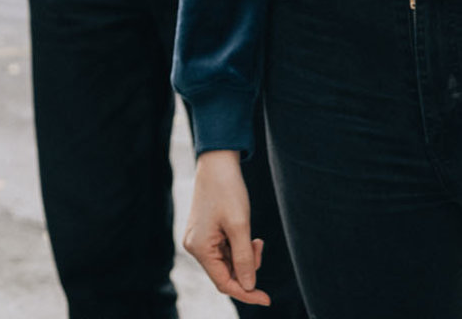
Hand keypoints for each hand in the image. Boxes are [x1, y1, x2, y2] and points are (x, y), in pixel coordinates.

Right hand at [186, 150, 266, 305]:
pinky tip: (248, 235)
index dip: (246, 292)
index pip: (224, 283)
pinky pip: (224, 251)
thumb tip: (249, 286)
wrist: (218, 162)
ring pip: (226, 262)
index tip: (267, 298)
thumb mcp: (240, 226)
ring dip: (244, 256)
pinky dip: (238, 248)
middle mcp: (195, 247)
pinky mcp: (205, 233)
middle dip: (247, 268)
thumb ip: (244, 259)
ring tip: (255, 238)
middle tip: (259, 246)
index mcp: (199, 248)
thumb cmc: (228, 190)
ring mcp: (198, 239)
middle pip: (225, 273)